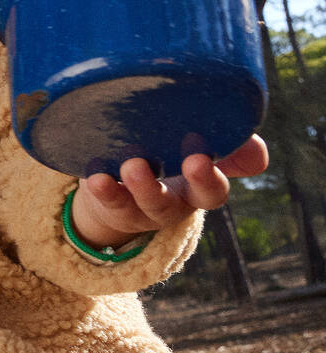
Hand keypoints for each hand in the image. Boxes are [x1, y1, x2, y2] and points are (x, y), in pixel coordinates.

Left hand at [70, 135, 268, 249]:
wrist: (120, 185)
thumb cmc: (168, 158)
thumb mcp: (198, 152)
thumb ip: (228, 147)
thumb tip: (256, 145)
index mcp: (196, 190)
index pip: (212, 192)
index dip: (210, 179)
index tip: (203, 157)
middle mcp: (169, 204)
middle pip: (173, 204)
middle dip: (182, 185)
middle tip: (190, 162)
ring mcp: (137, 208)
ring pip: (140, 205)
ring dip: (141, 186)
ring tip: (134, 164)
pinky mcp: (109, 203)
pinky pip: (106, 201)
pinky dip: (102, 190)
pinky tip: (96, 177)